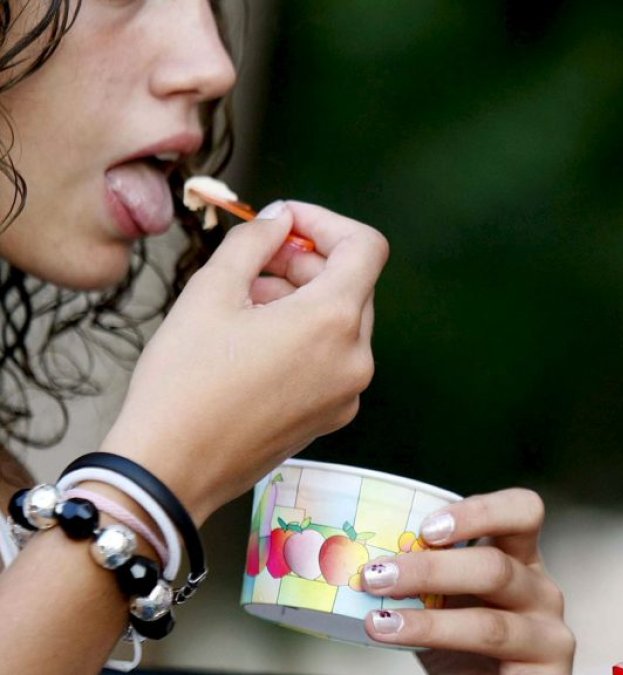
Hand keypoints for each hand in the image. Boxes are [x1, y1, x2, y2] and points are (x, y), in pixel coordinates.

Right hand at [100, 201, 388, 522]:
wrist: (170, 469)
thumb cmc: (184, 382)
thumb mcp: (210, 292)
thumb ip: (254, 242)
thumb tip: (279, 219)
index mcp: (334, 322)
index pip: (366, 247)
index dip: (325, 223)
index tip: (284, 223)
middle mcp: (355, 358)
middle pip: (353, 284)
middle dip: (305, 262)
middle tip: (253, 263)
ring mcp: (348, 392)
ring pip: (341, 321)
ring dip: (301, 299)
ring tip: (243, 305)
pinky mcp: (332, 416)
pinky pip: (332, 358)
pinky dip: (304, 337)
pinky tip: (253, 343)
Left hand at [358, 488, 574, 673]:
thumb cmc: (460, 647)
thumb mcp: (442, 602)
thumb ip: (419, 579)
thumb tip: (349, 557)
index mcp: (521, 558)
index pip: (522, 511)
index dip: (480, 512)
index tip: (426, 529)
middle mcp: (542, 590)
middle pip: (495, 567)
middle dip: (430, 570)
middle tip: (376, 576)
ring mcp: (549, 636)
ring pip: (489, 624)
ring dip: (427, 622)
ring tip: (379, 622)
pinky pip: (490, 657)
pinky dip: (439, 646)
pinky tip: (404, 643)